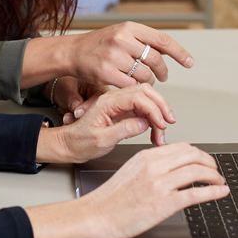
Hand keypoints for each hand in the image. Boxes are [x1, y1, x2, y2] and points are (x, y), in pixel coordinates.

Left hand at [37, 84, 174, 164]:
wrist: (68, 145)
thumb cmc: (79, 142)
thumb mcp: (101, 140)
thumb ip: (123, 130)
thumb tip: (144, 123)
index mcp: (107, 102)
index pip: (137, 97)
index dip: (153, 109)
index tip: (161, 123)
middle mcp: (114, 99)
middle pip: (145, 92)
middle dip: (161, 106)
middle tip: (169, 123)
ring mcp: (119, 105)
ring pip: (146, 100)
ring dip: (158, 115)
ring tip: (160, 134)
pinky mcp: (122, 112)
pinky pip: (142, 110)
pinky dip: (152, 120)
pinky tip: (154, 132)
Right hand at [64, 22, 193, 87]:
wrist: (72, 52)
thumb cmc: (99, 44)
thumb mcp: (120, 33)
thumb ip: (142, 40)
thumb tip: (167, 50)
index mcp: (129, 27)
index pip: (162, 40)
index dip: (179, 52)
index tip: (189, 62)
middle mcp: (122, 40)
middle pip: (156, 60)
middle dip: (163, 71)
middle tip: (163, 76)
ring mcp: (114, 57)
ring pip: (145, 75)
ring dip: (148, 80)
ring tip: (142, 79)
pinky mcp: (107, 73)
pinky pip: (131, 85)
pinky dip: (134, 87)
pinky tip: (129, 84)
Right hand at [80, 143, 228, 237]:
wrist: (96, 216)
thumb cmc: (110, 199)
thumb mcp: (131, 172)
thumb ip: (151, 167)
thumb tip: (172, 169)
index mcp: (146, 157)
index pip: (182, 147)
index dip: (199, 154)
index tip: (204, 162)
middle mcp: (154, 166)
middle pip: (193, 155)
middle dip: (210, 163)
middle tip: (215, 172)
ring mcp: (160, 184)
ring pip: (198, 171)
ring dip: (215, 177)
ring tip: (219, 183)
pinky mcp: (164, 203)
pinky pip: (196, 193)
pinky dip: (213, 192)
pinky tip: (220, 193)